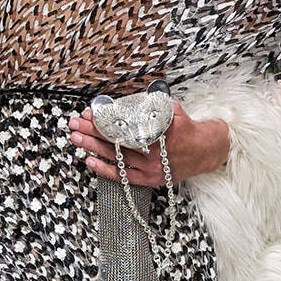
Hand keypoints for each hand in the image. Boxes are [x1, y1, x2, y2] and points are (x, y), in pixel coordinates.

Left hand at [67, 101, 227, 184]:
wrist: (205, 152)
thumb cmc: (187, 129)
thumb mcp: (173, 110)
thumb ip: (152, 105)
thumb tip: (129, 101)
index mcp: (160, 132)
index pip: (125, 126)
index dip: (106, 120)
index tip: (91, 113)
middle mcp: (155, 152)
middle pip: (116, 141)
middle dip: (93, 131)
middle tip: (75, 123)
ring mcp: (151, 168)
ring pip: (117, 157)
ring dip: (94, 147)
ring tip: (75, 138)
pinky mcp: (150, 179)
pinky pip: (124, 176)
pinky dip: (106, 169)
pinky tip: (89, 161)